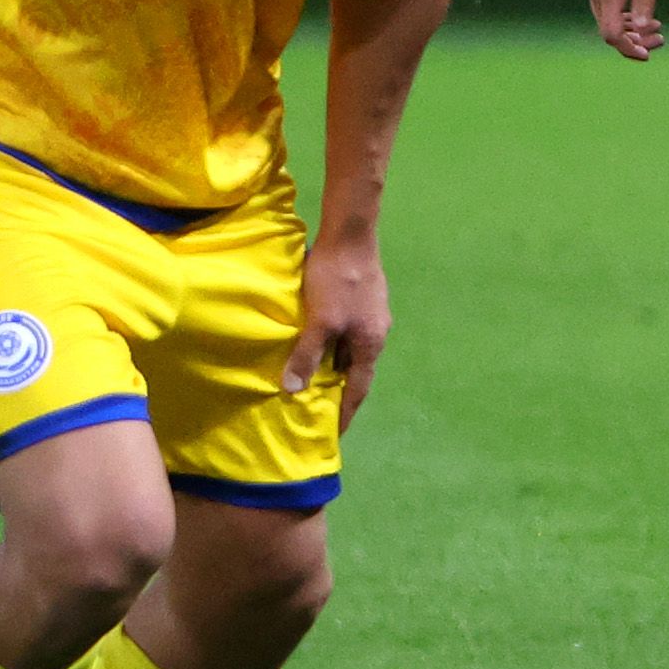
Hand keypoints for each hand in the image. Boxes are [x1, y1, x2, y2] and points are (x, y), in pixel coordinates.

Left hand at [283, 237, 392, 422]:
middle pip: (356, 369)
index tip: (333, 433)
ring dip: (333, 363)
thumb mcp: (320, 322)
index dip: (345, 411)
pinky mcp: (361, 298)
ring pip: (350, 348)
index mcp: (370, 344)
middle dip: (338, 388)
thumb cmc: (337, 281)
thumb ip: (307, 356)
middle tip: (316, 406)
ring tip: (311, 375)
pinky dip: (332, 343)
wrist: (351, 235)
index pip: (358, 389)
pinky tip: (315, 339)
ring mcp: (370, 314)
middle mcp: (375, 333)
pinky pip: (346, 331)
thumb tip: (293, 390)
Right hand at [584, 0, 666, 58]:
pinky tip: (642, 13)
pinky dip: (622, 14)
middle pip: (608, 29)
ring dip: (629, 28)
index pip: (611, 34)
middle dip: (634, 40)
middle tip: (662, 39)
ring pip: (606, 18)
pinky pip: (605, 5)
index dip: (629, 48)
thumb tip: (642, 27)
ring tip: (658, 27)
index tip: (649, 54)